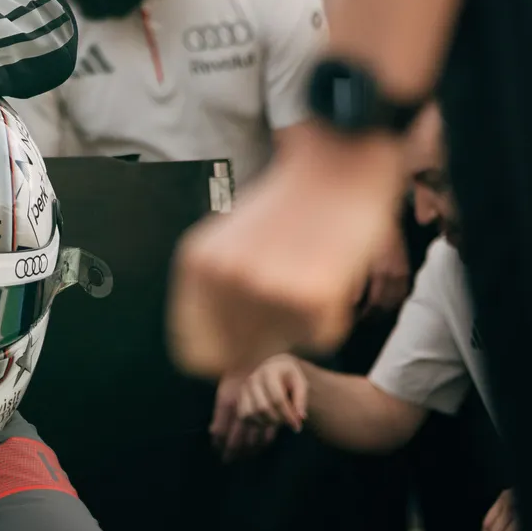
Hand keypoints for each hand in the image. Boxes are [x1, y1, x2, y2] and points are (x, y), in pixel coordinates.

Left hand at [170, 126, 404, 377]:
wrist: (335, 167)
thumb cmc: (284, 208)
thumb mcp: (227, 243)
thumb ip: (214, 295)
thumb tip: (216, 364)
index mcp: (197, 264)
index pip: (196, 354)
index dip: (222, 355)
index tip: (243, 341)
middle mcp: (226, 277)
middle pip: (242, 357)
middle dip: (264, 339)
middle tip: (285, 296)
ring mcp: (269, 287)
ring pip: (285, 346)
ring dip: (298, 324)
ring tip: (305, 274)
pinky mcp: (315, 294)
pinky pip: (321, 336)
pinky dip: (329, 315)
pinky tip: (328, 272)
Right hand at [211, 354, 308, 458]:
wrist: (276, 368)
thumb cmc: (290, 377)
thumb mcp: (301, 382)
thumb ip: (301, 399)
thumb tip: (300, 417)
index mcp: (270, 371)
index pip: (277, 398)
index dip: (288, 415)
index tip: (297, 426)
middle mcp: (254, 378)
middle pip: (263, 408)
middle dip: (278, 420)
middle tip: (289, 423)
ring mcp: (245, 387)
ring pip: (251, 413)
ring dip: (266, 423)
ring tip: (278, 421)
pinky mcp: (241, 397)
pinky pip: (243, 416)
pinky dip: (255, 423)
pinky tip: (268, 422)